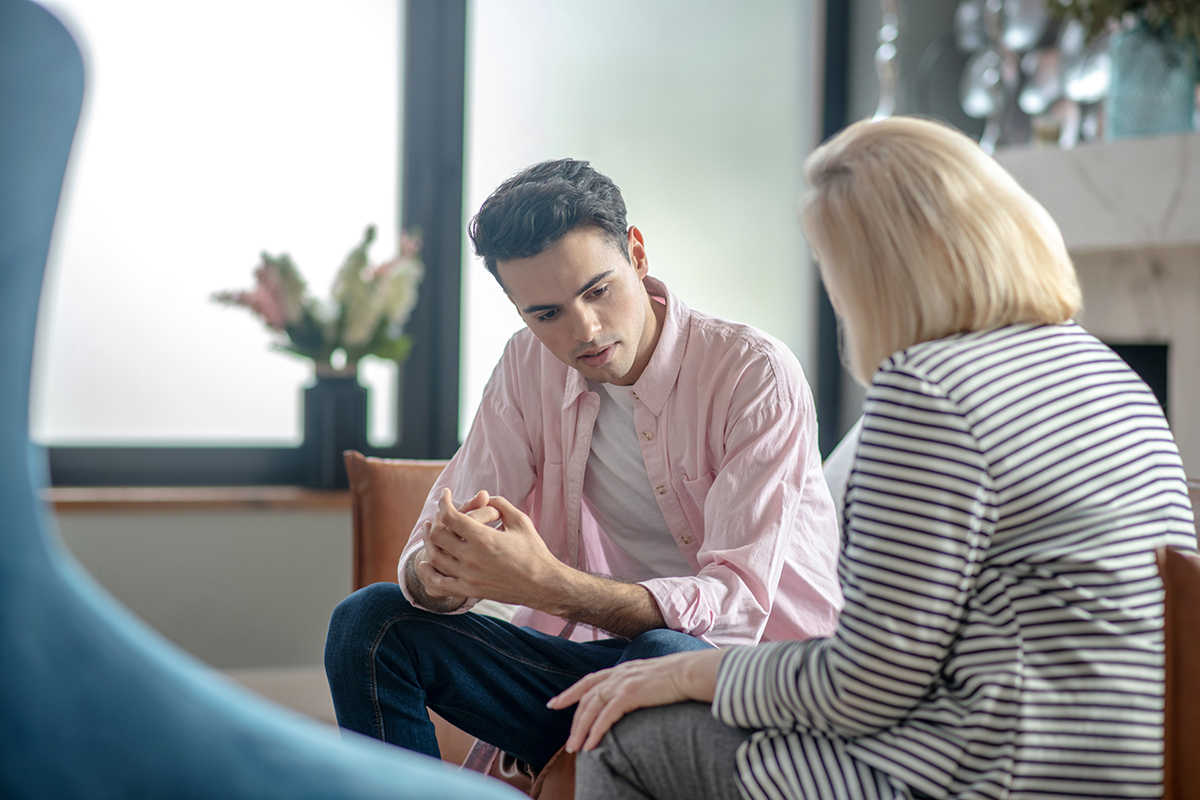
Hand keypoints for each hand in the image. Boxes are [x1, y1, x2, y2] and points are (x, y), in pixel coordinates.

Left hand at [417, 490, 566, 605]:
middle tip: (440, 513)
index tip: (445, 495)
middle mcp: (472, 558)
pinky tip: (425, 563)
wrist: (543, 584)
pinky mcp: (470, 590)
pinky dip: (428, 573)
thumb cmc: (534, 550)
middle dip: (435, 519)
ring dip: (428, 541)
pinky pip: (440, 584)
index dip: (443, 502)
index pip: (451, 516)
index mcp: (484, 539)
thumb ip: (500, 504)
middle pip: (438, 535)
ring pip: (435, 557)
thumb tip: (484, 497)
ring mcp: (469, 577)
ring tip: (429, 531)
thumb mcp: (520, 521)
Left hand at [547, 648, 724, 752]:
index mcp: (622, 669)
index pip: (589, 680)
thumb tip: (635, 697)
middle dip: (573, 719)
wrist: (692, 671)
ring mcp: (623, 682)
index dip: (570, 692)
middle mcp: (618, 674)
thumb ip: (639, 685)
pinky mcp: (630, 693)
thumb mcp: (652, 678)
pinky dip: (596, 731)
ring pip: (591, 707)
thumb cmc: (679, 677)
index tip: (555, 703)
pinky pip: (606, 716)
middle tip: (568, 741)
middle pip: (586, 697)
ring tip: (576, 749)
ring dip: (581, 730)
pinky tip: (591, 744)